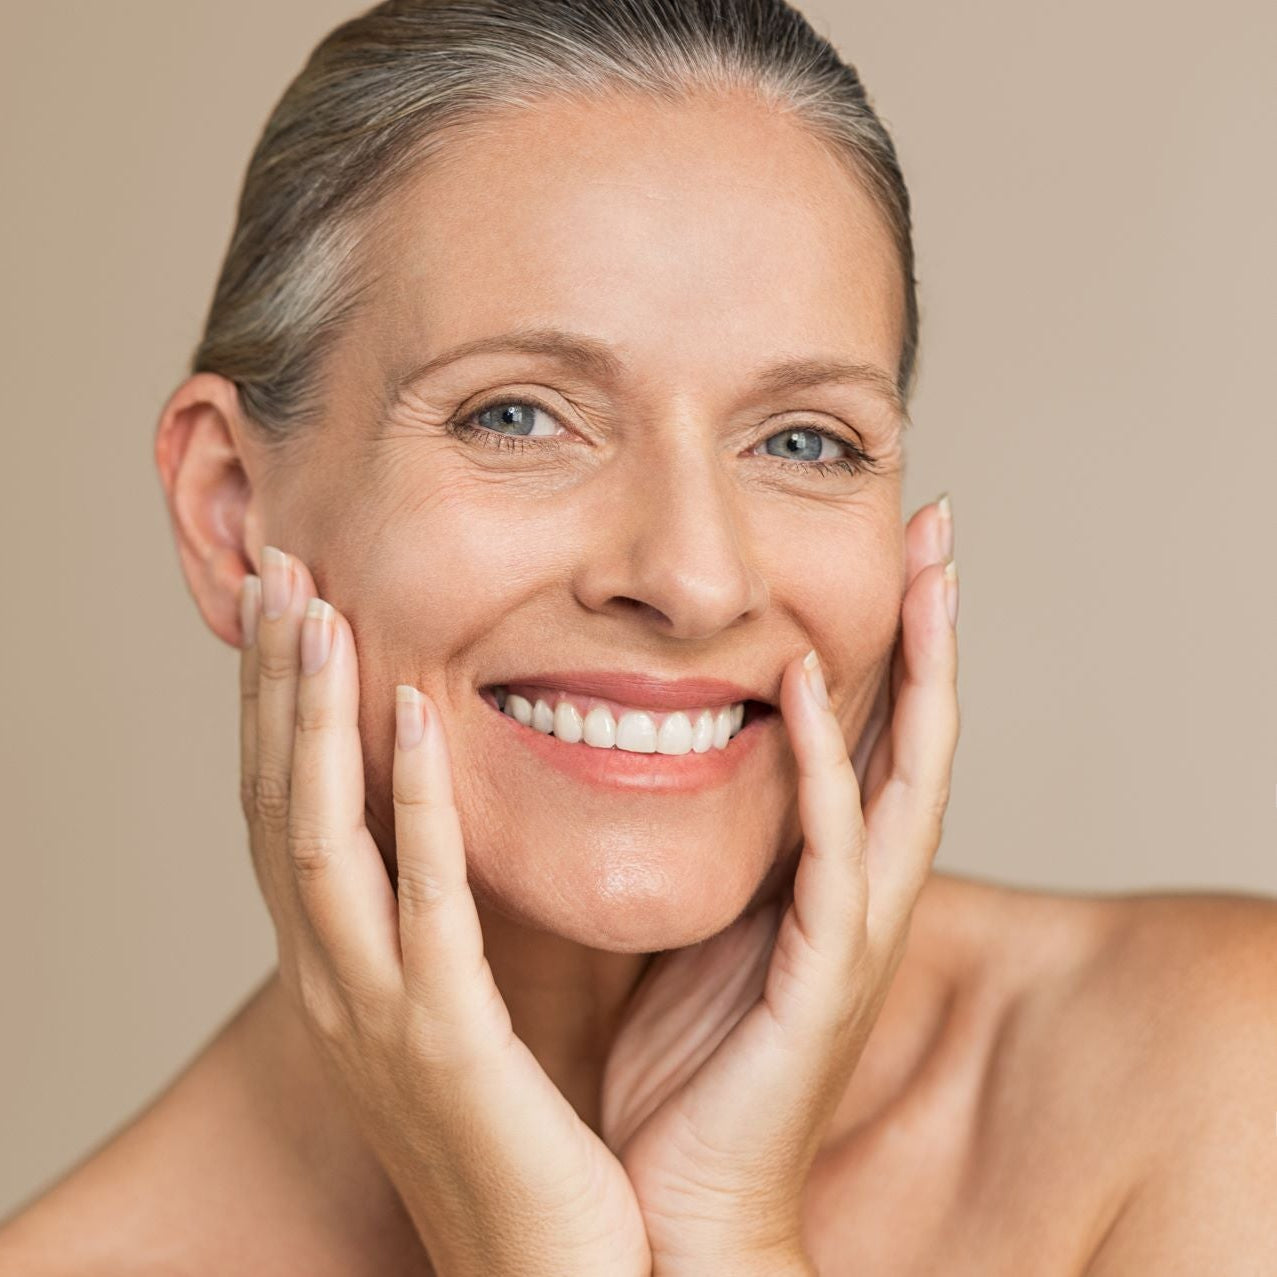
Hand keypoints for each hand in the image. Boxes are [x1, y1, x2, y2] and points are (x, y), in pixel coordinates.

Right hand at [238, 546, 649, 1276]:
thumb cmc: (509, 1135)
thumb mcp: (449, 1012)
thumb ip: (434, 920)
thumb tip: (438, 833)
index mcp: (335, 969)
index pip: (283, 811)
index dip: (271, 709)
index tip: (285, 609)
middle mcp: (328, 981)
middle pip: (273, 803)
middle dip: (268, 686)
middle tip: (274, 572)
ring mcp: (372, 1013)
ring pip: (317, 837)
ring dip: (310, 718)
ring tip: (315, 609)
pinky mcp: (443, 1041)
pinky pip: (422, 902)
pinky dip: (413, 804)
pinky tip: (418, 715)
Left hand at [599, 499, 958, 1275]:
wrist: (679, 1207)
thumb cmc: (682, 1071)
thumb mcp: (691, 925)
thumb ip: (700, 847)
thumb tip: (645, 758)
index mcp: (822, 880)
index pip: (873, 738)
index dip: (888, 645)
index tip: (886, 554)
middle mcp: (857, 895)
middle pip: (919, 736)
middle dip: (933, 630)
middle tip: (939, 525)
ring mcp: (852, 933)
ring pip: (910, 777)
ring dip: (920, 672)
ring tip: (925, 570)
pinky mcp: (826, 976)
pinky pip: (833, 852)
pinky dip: (831, 766)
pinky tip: (810, 687)